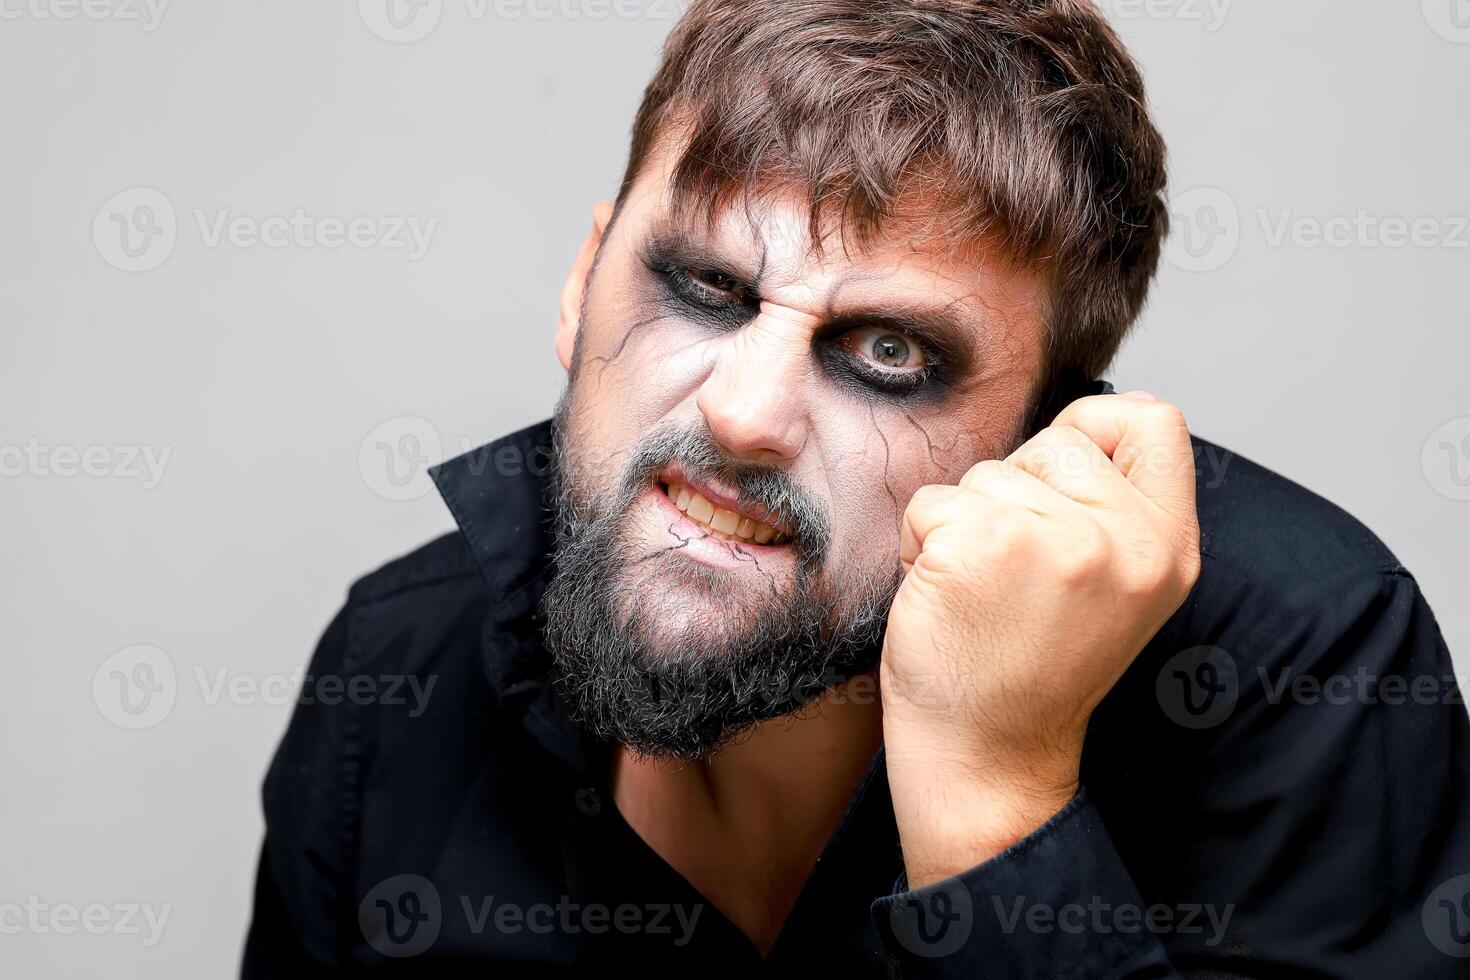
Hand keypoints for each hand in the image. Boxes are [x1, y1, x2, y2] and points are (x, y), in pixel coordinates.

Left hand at [879, 392, 1200, 886]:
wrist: (987, 757)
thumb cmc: (1030, 670)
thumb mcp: (1113, 587)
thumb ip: (1112, 510)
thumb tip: (1083, 422)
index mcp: (1168, 546)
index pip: (1154, 419)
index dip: (1097, 430)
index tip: (1061, 484)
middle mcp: (1124, 540)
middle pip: (1056, 440)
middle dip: (1017, 490)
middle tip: (1012, 572)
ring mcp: (1056, 539)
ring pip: (987, 472)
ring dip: (964, 523)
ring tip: (980, 592)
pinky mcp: (983, 544)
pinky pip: (932, 502)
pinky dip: (920, 543)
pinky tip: (944, 598)